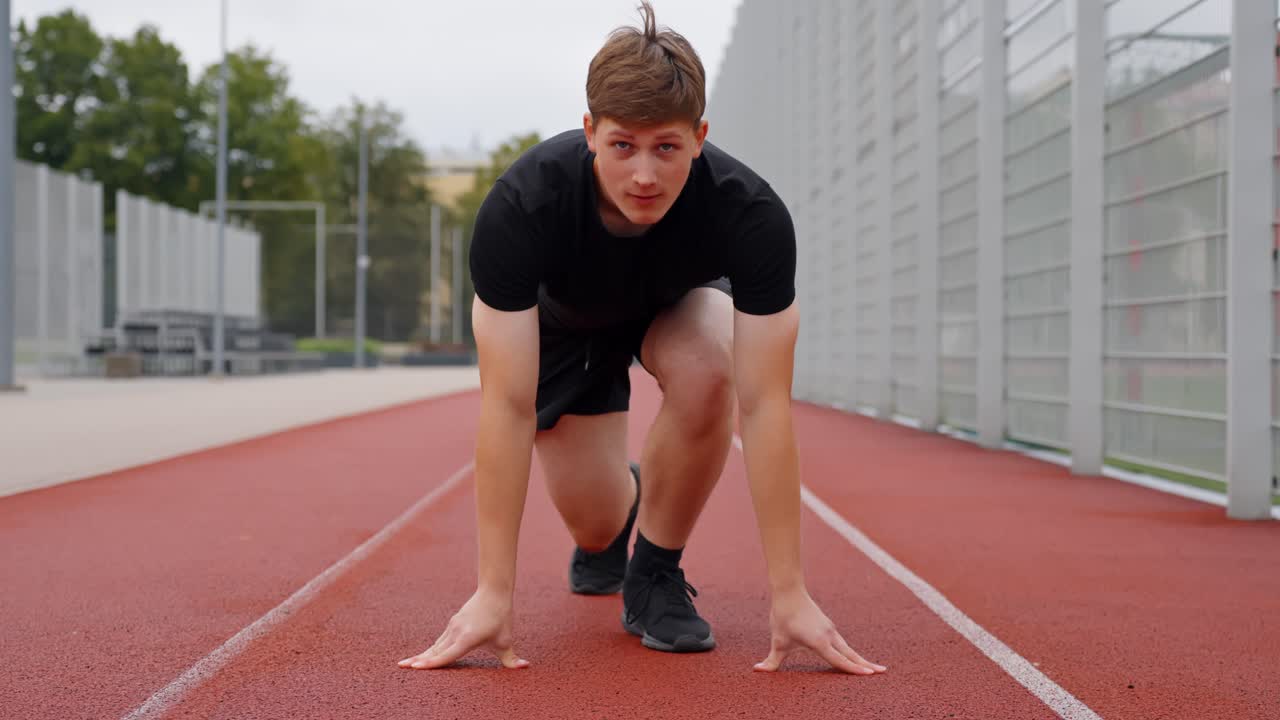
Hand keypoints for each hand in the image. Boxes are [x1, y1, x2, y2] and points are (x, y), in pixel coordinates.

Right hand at [398, 588, 529, 669]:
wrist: (493, 592)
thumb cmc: (500, 617)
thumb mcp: (506, 641)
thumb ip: (513, 659)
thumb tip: (525, 667)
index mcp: (467, 638)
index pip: (447, 655)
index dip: (432, 663)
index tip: (416, 667)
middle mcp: (456, 633)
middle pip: (435, 650)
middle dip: (418, 660)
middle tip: (402, 666)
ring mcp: (452, 627)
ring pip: (435, 645)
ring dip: (422, 655)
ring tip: (406, 664)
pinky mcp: (453, 624)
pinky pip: (440, 640)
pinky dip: (431, 649)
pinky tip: (424, 656)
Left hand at [754, 588, 886, 674]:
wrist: (789, 591)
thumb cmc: (783, 617)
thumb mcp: (777, 642)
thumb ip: (771, 661)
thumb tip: (757, 670)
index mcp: (819, 642)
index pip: (840, 660)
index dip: (854, 669)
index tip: (870, 675)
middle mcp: (829, 636)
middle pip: (851, 654)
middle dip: (866, 664)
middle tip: (883, 672)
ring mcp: (830, 630)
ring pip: (847, 648)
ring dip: (859, 658)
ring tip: (872, 667)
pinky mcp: (828, 626)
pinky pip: (841, 642)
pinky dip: (849, 651)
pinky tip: (852, 656)